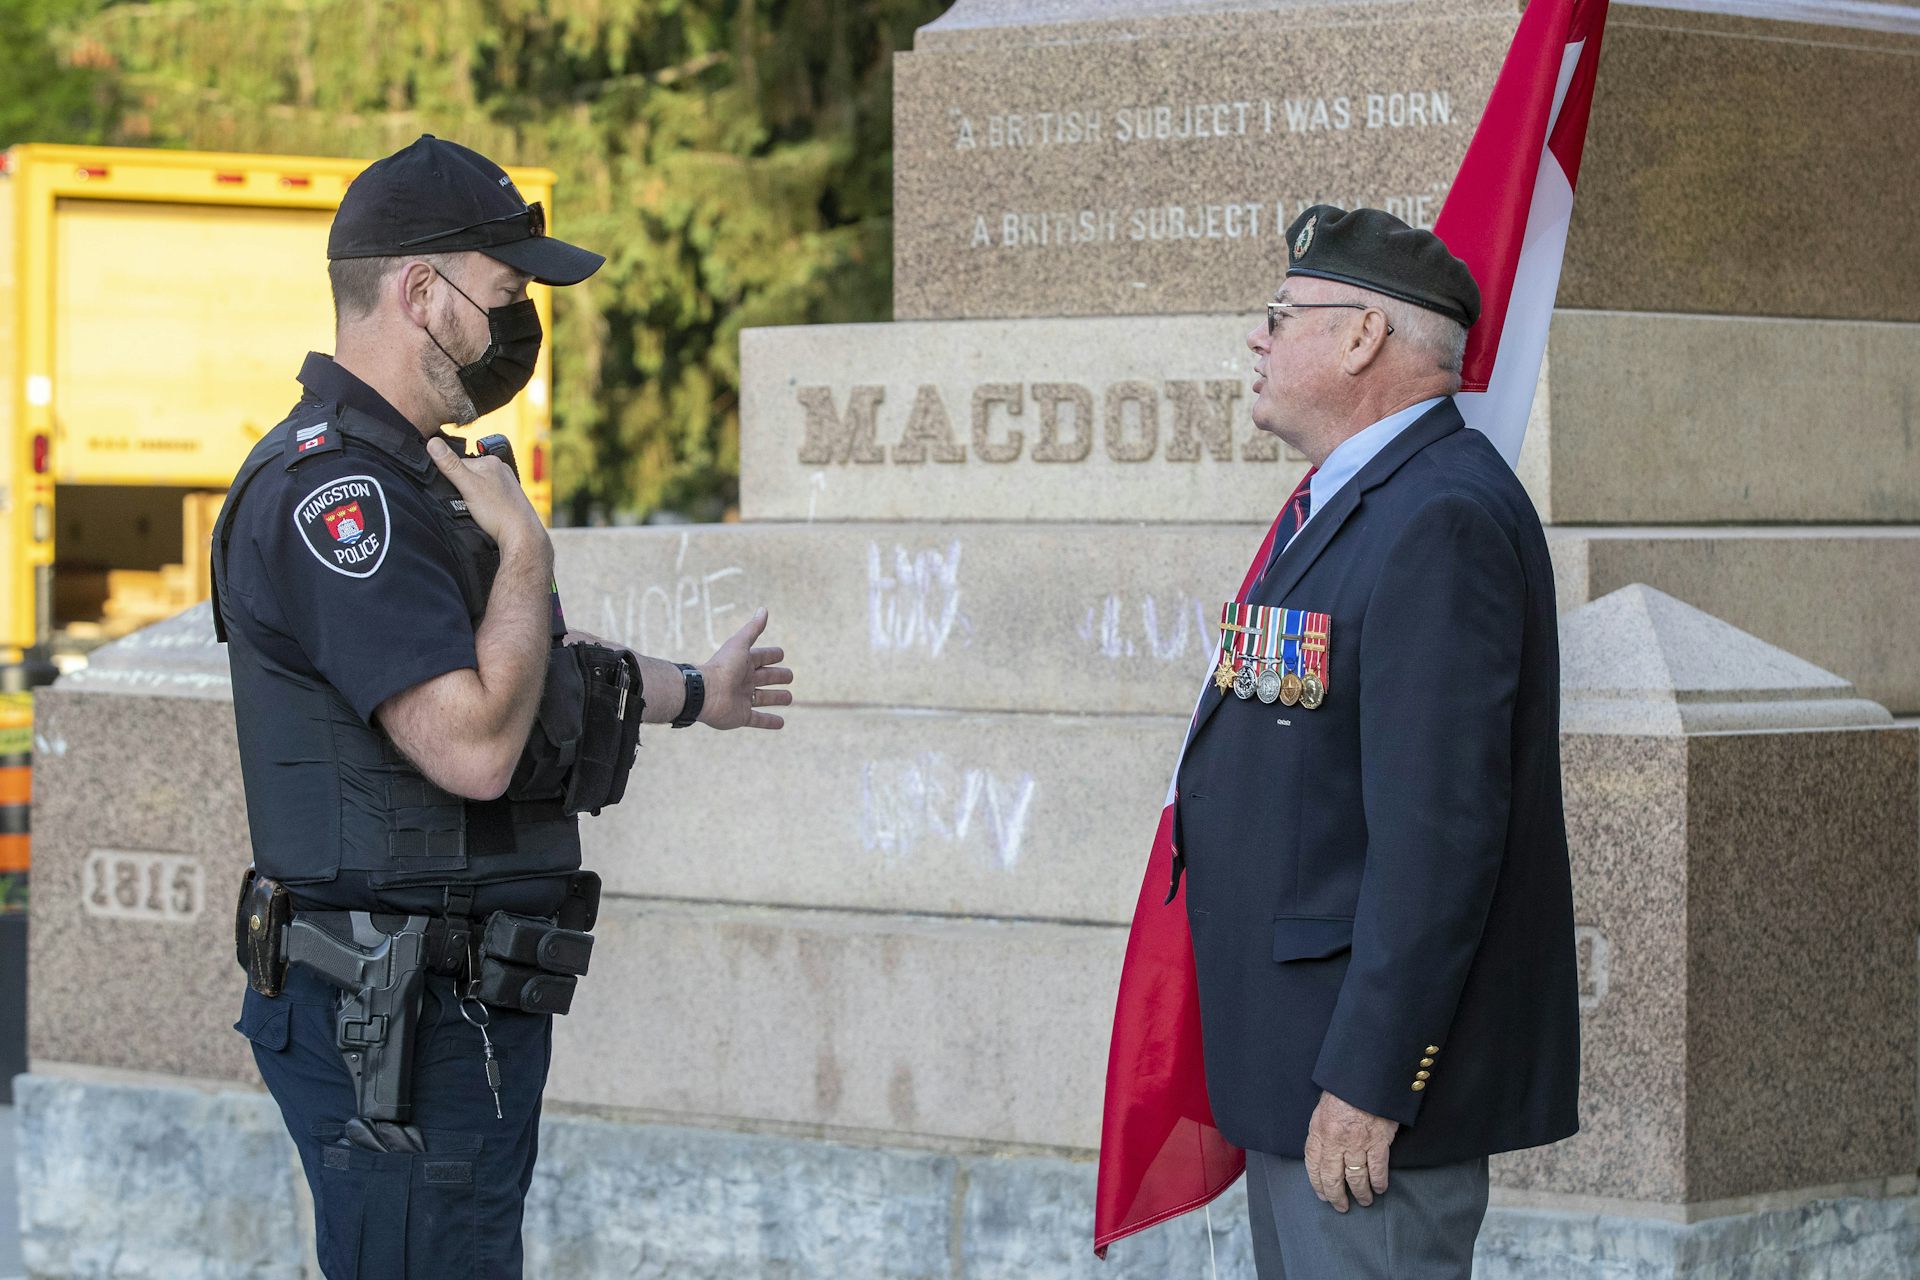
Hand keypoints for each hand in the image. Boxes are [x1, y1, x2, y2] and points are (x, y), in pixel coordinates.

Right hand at [426, 436, 548, 558]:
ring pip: (477, 485)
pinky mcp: (507, 497)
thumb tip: (433, 442)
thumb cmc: (498, 511)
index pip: (459, 462)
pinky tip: (484, 511)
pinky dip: (482, 503)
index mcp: (491, 461)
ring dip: (471, 496)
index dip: (450, 477)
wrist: (521, 535)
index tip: (453, 492)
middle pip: (468, 474)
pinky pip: (487, 495)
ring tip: (475, 509)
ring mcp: (505, 484)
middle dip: (461, 487)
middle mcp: (500, 469)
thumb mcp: (468, 486)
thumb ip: (451, 465)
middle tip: (465, 503)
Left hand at [699, 608, 791, 729]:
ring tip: (789, 698)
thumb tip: (764, 609)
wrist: (706, 693)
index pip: (761, 658)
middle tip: (789, 676)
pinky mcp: (742, 716)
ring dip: (777, 698)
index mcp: (743, 663)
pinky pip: (758, 720)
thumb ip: (753, 628)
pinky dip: (769, 721)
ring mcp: (742, 699)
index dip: (772, 655)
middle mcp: (743, 680)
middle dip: (778, 676)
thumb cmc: (723, 666)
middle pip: (765, 677)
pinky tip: (781, 723)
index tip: (780, 654)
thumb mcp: (740, 644)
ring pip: (764, 698)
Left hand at [1304, 1091, 1397, 1211]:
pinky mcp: (1377, 1142)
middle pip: (1332, 1177)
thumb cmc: (1343, 1089)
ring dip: (1360, 1193)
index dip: (1317, 1183)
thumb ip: (1322, 1130)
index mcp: (1319, 1131)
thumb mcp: (1323, 1108)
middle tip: (1341, 1207)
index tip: (1322, 1194)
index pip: (1313, 1165)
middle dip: (1336, 1196)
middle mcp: (1335, 1141)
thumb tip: (1324, 1149)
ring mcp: (1357, 1144)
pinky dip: (1378, 1182)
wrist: (1365, 1077)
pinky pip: (1377, 1169)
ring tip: (1364, 1201)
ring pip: (1356, 1178)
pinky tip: (1379, 1188)